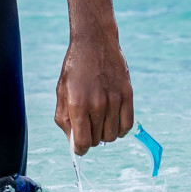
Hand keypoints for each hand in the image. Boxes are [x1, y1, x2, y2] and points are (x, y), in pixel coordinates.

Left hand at [55, 34, 132, 154]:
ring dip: (105, 133)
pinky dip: (121, 129)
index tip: (79, 147)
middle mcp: (97, 104)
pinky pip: (128, 125)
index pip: (82, 142)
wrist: (94, 42)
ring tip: (100, 120)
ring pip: (113, 136)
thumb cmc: (74, 68)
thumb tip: (73, 143)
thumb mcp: (62, 91)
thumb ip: (64, 119)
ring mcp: (114, 100)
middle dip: (91, 138)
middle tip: (88, 125)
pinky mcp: (127, 95)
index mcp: (77, 104)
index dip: (80, 149)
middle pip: (97, 140)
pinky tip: (113, 120)